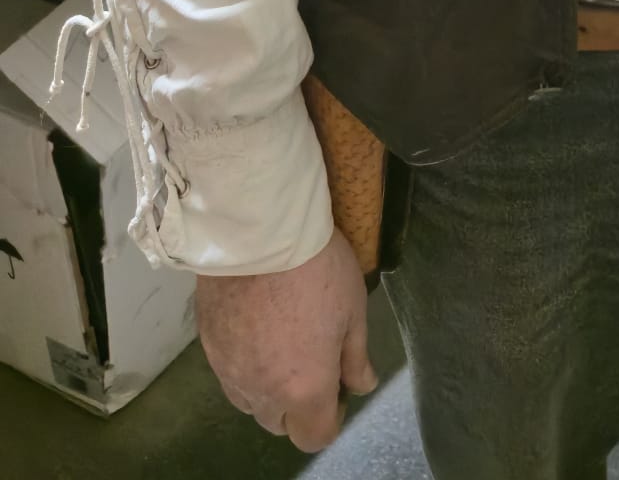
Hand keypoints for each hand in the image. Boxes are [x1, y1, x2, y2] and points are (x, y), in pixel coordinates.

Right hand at [196, 227, 377, 450]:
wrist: (258, 232)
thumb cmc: (316, 269)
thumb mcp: (353, 309)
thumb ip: (355, 355)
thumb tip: (361, 384)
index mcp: (304, 390)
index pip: (314, 437)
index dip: (329, 418)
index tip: (337, 386)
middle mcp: (262, 392)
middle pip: (278, 424)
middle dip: (297, 405)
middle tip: (310, 361)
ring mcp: (229, 371)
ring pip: (249, 401)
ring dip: (267, 388)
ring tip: (281, 346)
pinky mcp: (207, 346)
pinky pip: (228, 372)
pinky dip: (244, 364)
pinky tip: (255, 328)